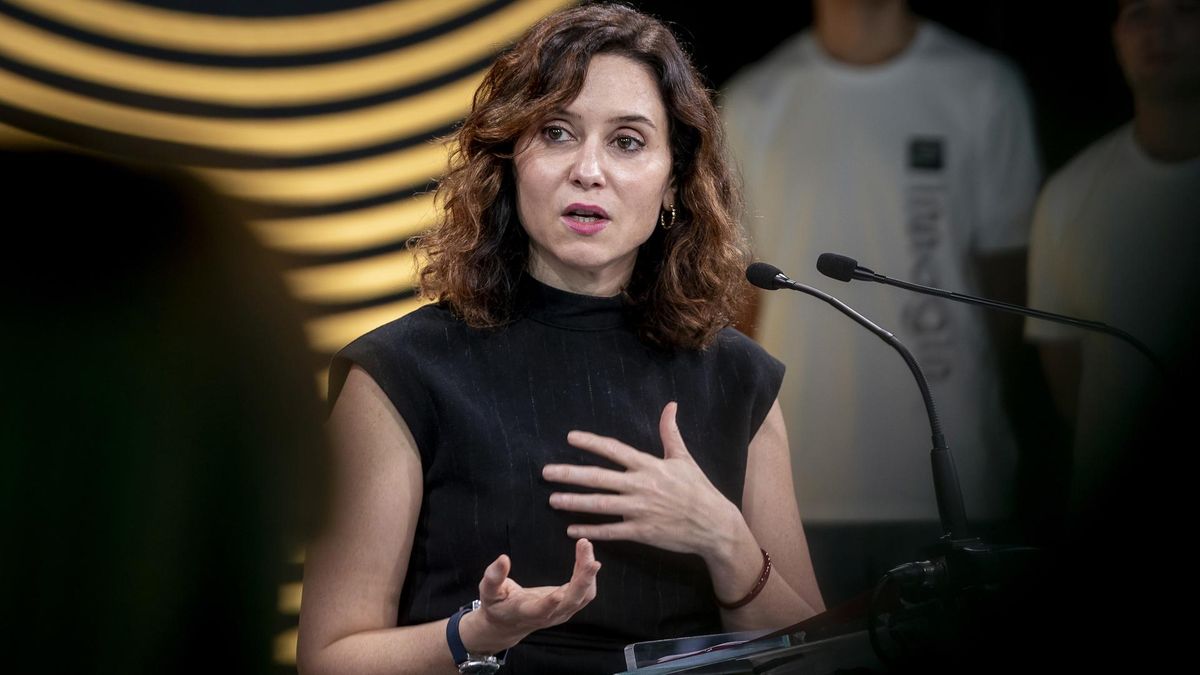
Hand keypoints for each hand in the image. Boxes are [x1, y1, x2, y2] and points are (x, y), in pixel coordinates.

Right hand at [458, 538, 600, 653]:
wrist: (508, 623)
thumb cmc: (497, 605)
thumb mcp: (488, 592)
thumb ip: (493, 577)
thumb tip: (503, 559)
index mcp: (527, 613)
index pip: (540, 611)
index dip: (549, 604)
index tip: (558, 593)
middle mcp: (549, 616)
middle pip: (572, 601)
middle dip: (583, 580)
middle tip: (590, 557)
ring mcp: (562, 612)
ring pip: (583, 595)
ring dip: (588, 573)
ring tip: (586, 547)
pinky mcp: (569, 605)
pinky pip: (585, 591)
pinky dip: (588, 573)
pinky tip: (586, 554)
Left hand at [542, 402, 744, 558]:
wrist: (714, 525)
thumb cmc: (698, 489)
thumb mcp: (684, 458)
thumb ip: (670, 432)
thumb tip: (670, 405)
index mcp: (650, 466)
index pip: (615, 450)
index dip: (591, 443)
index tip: (570, 438)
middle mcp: (642, 486)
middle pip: (599, 478)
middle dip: (570, 474)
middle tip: (546, 472)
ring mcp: (641, 510)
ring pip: (601, 505)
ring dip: (575, 502)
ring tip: (553, 500)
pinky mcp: (643, 532)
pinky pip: (612, 531)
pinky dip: (591, 530)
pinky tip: (572, 530)